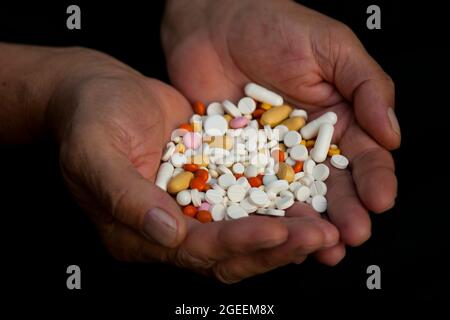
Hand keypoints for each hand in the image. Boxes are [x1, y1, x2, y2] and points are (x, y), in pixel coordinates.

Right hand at [48, 48, 339, 282]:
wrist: (101, 91)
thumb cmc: (89, 120)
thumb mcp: (93, 154)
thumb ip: (124, 195)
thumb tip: (166, 232)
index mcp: (138, 233)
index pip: (195, 250)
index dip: (237, 244)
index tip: (278, 231)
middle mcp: (169, 229)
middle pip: (228, 252)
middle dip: (275, 246)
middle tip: (320, 237)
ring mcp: (192, 208)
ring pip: (244, 232)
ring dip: (285, 232)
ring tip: (326, 226)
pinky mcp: (210, 184)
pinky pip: (248, 200)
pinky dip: (278, 204)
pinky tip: (308, 200)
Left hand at [162, 0, 399, 264]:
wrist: (215, 22)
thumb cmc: (276, 26)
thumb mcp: (332, 47)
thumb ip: (367, 87)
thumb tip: (393, 134)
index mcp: (336, 120)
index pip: (363, 157)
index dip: (374, 179)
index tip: (380, 200)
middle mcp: (305, 145)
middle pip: (330, 186)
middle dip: (344, 211)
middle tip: (352, 235)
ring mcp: (270, 155)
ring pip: (293, 196)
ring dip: (307, 222)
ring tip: (321, 246)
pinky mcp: (235, 160)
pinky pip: (250, 189)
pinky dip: (261, 213)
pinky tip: (272, 231)